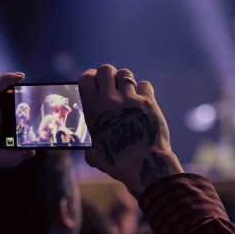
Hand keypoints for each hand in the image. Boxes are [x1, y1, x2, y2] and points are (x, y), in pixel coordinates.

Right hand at [79, 65, 183, 197]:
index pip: (86, 78)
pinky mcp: (148, 102)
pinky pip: (145, 85)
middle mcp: (110, 99)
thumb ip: (91, 151)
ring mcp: (130, 99)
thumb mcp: (96, 157)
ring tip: (128, 93)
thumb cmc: (118, 163)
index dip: (91, 77)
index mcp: (93, 109)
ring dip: (125, 81)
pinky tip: (143, 101)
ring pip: (125, 74)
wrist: (144, 164)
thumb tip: (90, 154)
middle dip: (108, 75)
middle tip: (112, 86)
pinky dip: (143, 90)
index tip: (95, 82)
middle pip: (106, 69)